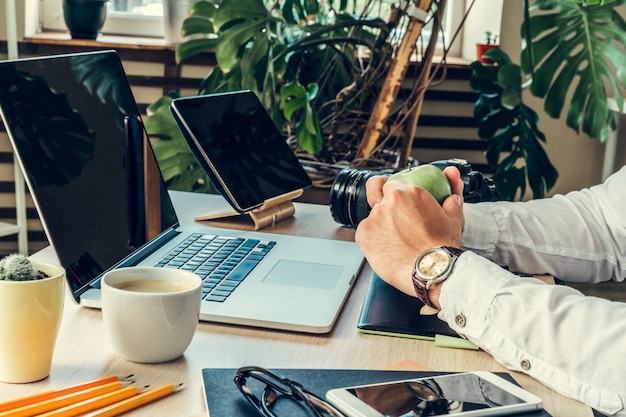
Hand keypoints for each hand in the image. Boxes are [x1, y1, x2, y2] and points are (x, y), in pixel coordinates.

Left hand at [355, 167, 464, 296]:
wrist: (431, 272)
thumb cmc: (442, 249)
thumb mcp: (453, 220)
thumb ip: (452, 201)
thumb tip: (453, 195)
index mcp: (409, 192)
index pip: (391, 184)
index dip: (394, 194)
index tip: (396, 203)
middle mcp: (388, 201)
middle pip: (379, 198)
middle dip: (386, 208)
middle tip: (394, 222)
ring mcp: (373, 218)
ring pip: (372, 217)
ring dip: (380, 226)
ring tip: (396, 242)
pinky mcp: (363, 235)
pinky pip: (364, 234)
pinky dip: (372, 240)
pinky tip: (386, 249)